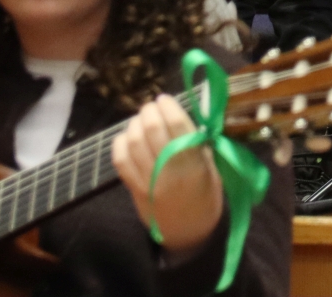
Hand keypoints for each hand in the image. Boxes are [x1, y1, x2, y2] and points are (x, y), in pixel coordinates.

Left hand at [111, 94, 224, 255]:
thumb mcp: (211, 166)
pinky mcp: (135, 189)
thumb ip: (197, 141)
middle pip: (152, 129)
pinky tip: (127, 137)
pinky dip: (120, 143)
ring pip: (134, 141)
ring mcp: (149, 180)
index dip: (168, 106)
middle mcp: (170, 169)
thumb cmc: (206, 195)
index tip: (164, 99)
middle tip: (151, 107)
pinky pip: (121, 161)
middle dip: (149, 111)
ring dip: (134, 124)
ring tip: (140, 120)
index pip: (176, 124)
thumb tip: (180, 113)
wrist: (190, 231)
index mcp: (194, 162)